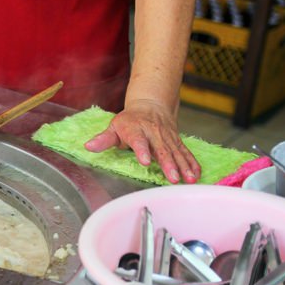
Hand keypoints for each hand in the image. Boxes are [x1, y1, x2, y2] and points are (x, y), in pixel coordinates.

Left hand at [84, 99, 200, 183]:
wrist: (151, 105)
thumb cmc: (129, 120)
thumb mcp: (114, 127)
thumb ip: (103, 139)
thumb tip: (88, 146)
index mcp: (136, 130)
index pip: (138, 140)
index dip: (142, 150)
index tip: (145, 161)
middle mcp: (153, 133)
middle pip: (161, 149)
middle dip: (168, 164)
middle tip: (172, 177)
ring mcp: (167, 137)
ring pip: (176, 152)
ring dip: (183, 166)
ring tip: (188, 179)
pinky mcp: (176, 141)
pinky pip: (185, 152)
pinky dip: (191, 163)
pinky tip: (196, 174)